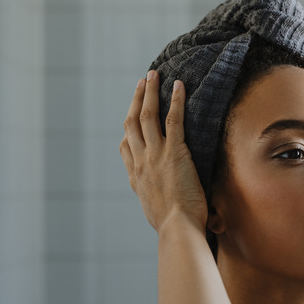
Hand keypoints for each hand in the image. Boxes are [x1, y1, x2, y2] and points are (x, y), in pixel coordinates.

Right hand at [120, 71, 207, 233]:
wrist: (177, 228)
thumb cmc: (173, 227)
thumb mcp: (156, 214)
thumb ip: (158, 202)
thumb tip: (164, 206)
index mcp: (136, 177)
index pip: (125, 147)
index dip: (127, 130)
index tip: (130, 117)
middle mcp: (141, 162)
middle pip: (133, 123)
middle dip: (137, 99)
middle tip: (142, 82)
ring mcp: (155, 155)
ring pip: (148, 116)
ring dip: (150, 92)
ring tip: (153, 75)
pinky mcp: (174, 153)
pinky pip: (173, 120)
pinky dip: (175, 100)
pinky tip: (178, 85)